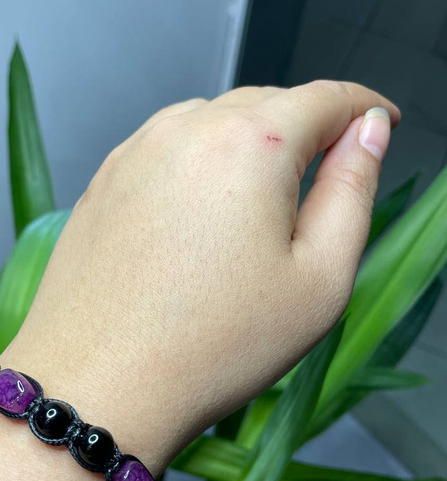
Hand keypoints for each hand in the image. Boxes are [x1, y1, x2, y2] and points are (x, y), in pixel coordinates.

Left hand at [9, 81, 398, 469]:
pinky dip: (200, 164)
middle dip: (308, 128)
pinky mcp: (104, 179)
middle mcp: (186, 129)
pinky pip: (168, 150)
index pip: (326, 97)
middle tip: (325, 180)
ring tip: (260, 209)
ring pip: (213, 122)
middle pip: (267, 103)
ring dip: (250, 145)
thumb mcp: (319, 279)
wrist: (98, 384)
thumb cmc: (214, 346)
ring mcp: (135, 151)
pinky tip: (202, 219)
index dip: (365, 107)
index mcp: (250, 143)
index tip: (381, 123)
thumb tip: (370, 131)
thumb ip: (354, 190)